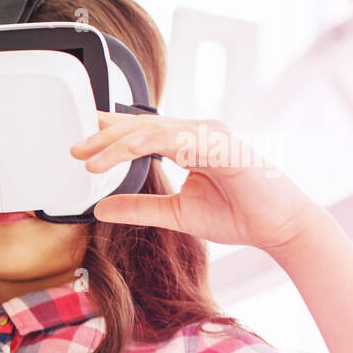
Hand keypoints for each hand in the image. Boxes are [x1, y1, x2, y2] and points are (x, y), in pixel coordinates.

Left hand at [71, 112, 324, 255]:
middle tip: (73, 149)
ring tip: (89, 159)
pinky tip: (123, 153)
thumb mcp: (173, 214)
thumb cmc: (236, 214)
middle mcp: (196, 132)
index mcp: (186, 142)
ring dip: (117, 143)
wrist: (279, 226)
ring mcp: (209, 134)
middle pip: (139, 126)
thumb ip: (137, 208)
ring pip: (152, 129)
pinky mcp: (221, 145)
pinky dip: (147, 144)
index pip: (139, 131)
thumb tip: (100, 208)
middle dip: (103, 137)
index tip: (78, 140)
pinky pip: (176, 138)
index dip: (107, 132)